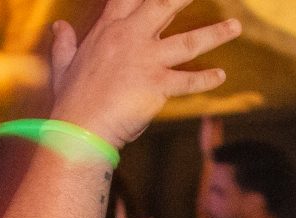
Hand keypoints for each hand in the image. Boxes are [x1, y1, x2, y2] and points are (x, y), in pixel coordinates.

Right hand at [47, 0, 240, 149]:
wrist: (78, 128)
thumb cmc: (70, 99)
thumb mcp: (62, 65)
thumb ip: (64, 43)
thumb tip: (59, 26)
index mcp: (108, 31)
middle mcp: (129, 38)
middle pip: (162, 5)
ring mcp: (145, 60)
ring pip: (188, 41)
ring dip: (215, 33)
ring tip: (236, 26)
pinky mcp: (156, 85)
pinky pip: (188, 81)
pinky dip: (206, 79)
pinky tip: (221, 76)